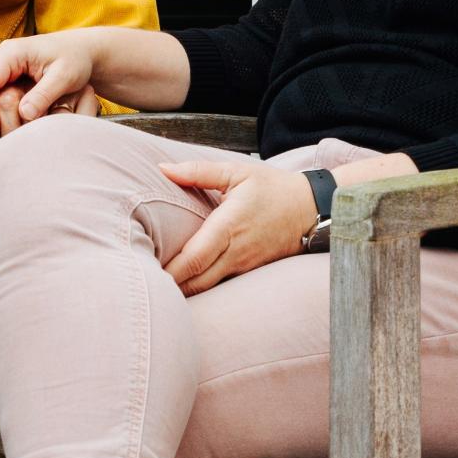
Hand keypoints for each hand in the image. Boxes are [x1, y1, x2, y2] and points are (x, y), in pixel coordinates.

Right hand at [0, 31, 102, 135]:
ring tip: (3, 133)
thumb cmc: (75, 59)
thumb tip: (24, 114)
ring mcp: (0, 66)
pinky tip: (5, 125)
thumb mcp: (64, 77)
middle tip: (1, 136)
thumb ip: (43, 95)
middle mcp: (0, 56)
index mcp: (11, 52)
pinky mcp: (4, 75)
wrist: (81, 51)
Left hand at [154, 156, 319, 294]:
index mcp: (228, 226)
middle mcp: (236, 251)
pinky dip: (201, 286)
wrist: (313, 208)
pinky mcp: (250, 270)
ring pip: (208, 287)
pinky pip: (222, 284)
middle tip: (144, 285)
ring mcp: (245, 265)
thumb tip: (162, 168)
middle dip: (170, 287)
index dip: (170, 271)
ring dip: (183, 290)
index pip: (194, 258)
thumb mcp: (236, 172)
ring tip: (157, 288)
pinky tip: (183, 285)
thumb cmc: (272, 187)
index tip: (147, 272)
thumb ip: (197, 172)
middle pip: (197, 280)